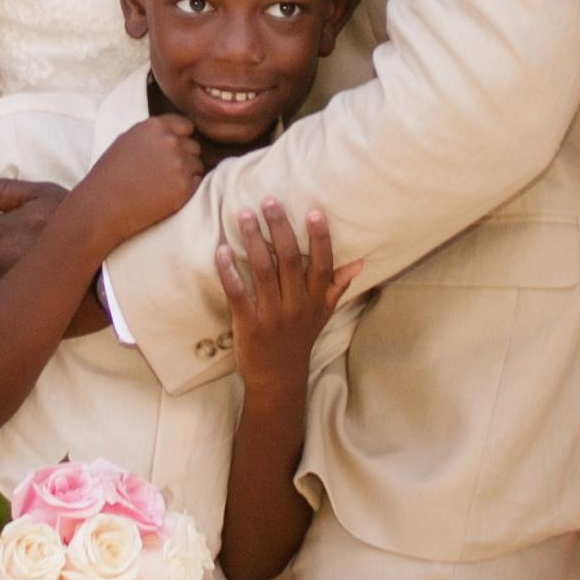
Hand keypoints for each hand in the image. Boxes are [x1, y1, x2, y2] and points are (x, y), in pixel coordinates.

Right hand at [75, 116, 211, 245]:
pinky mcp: (185, 188)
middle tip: (165, 171)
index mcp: (155, 126)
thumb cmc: (110, 173)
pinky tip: (166, 194)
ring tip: (163, 184)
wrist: (103, 205)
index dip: (180, 138)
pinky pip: (197, 183)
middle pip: (193, 146)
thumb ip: (153, 134)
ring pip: (197, 165)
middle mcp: (171, 142)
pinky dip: (186, 189)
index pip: (185, 126)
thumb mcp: (127, 140)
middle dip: (184, 156)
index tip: (173, 149)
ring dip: (186, 173)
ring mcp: (180, 165)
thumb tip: (174, 135)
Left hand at [221, 200, 347, 393]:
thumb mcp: (323, 315)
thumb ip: (337, 286)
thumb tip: (359, 261)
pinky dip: (228, 270)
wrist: (277, 379)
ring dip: (252, 240)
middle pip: (288, 261)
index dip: (319, 239)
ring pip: (262, 271)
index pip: (321, 265)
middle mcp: (296, 306)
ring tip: (245, 214)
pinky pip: (237, 292)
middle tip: (269, 200)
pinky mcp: (248, 323)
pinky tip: (221, 250)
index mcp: (315, 301)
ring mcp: (271, 315)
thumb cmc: (299, 340)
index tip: (313, 213)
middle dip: (279, 228)